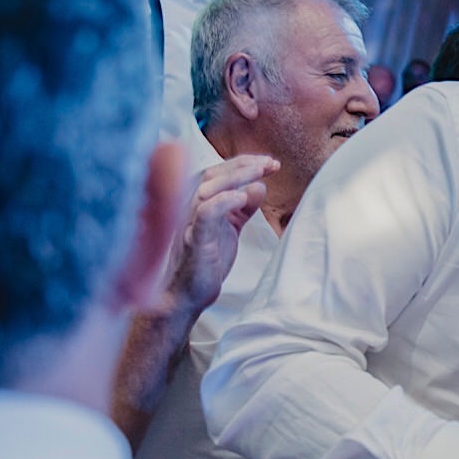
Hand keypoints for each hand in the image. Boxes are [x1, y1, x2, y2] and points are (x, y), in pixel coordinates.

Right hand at [163, 154, 276, 314]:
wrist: (186, 295)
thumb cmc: (206, 261)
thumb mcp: (230, 228)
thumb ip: (243, 208)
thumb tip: (259, 186)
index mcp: (199, 203)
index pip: (218, 172)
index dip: (244, 164)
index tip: (271, 163)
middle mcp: (190, 208)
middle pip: (212, 174)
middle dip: (243, 165)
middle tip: (271, 163)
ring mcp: (190, 222)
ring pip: (207, 188)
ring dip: (235, 176)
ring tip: (260, 172)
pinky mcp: (194, 240)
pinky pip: (204, 214)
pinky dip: (223, 201)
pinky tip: (242, 198)